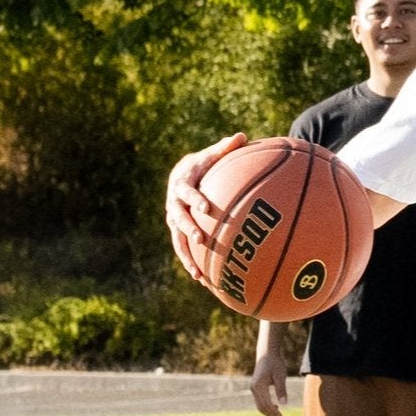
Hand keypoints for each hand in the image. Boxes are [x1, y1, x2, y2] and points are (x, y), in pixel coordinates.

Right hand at [166, 134, 245, 269]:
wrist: (181, 174)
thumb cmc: (203, 164)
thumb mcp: (212, 154)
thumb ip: (225, 148)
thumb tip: (242, 136)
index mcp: (182, 183)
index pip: (186, 192)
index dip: (194, 200)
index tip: (206, 208)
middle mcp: (174, 203)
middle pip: (178, 218)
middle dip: (188, 229)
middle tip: (200, 239)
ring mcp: (174, 219)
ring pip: (177, 240)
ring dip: (186, 256)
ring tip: (198, 272)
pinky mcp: (177, 231)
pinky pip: (183, 249)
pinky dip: (191, 262)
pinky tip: (202, 279)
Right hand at [248, 345, 293, 415]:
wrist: (267, 354)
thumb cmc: (275, 363)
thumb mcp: (280, 375)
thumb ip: (281, 389)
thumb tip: (284, 403)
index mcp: (259, 386)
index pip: (265, 404)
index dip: (273, 412)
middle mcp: (254, 388)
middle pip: (260, 406)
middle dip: (270, 414)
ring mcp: (253, 388)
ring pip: (259, 404)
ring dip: (268, 411)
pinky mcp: (255, 387)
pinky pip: (259, 400)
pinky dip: (266, 406)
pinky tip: (275, 406)